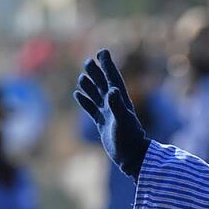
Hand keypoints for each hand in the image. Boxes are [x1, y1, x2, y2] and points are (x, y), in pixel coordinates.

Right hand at [74, 49, 149, 178]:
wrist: (131, 157)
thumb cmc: (130, 139)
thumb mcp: (123, 121)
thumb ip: (117, 105)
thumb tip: (111, 89)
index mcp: (121, 101)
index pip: (113, 78)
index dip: (107, 65)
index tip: (102, 51)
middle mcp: (115, 105)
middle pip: (103, 85)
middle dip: (97, 72)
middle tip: (88, 61)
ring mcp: (108, 115)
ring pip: (96, 96)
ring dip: (90, 86)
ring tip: (82, 76)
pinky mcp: (102, 124)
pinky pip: (92, 109)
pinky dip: (85, 101)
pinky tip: (77, 95)